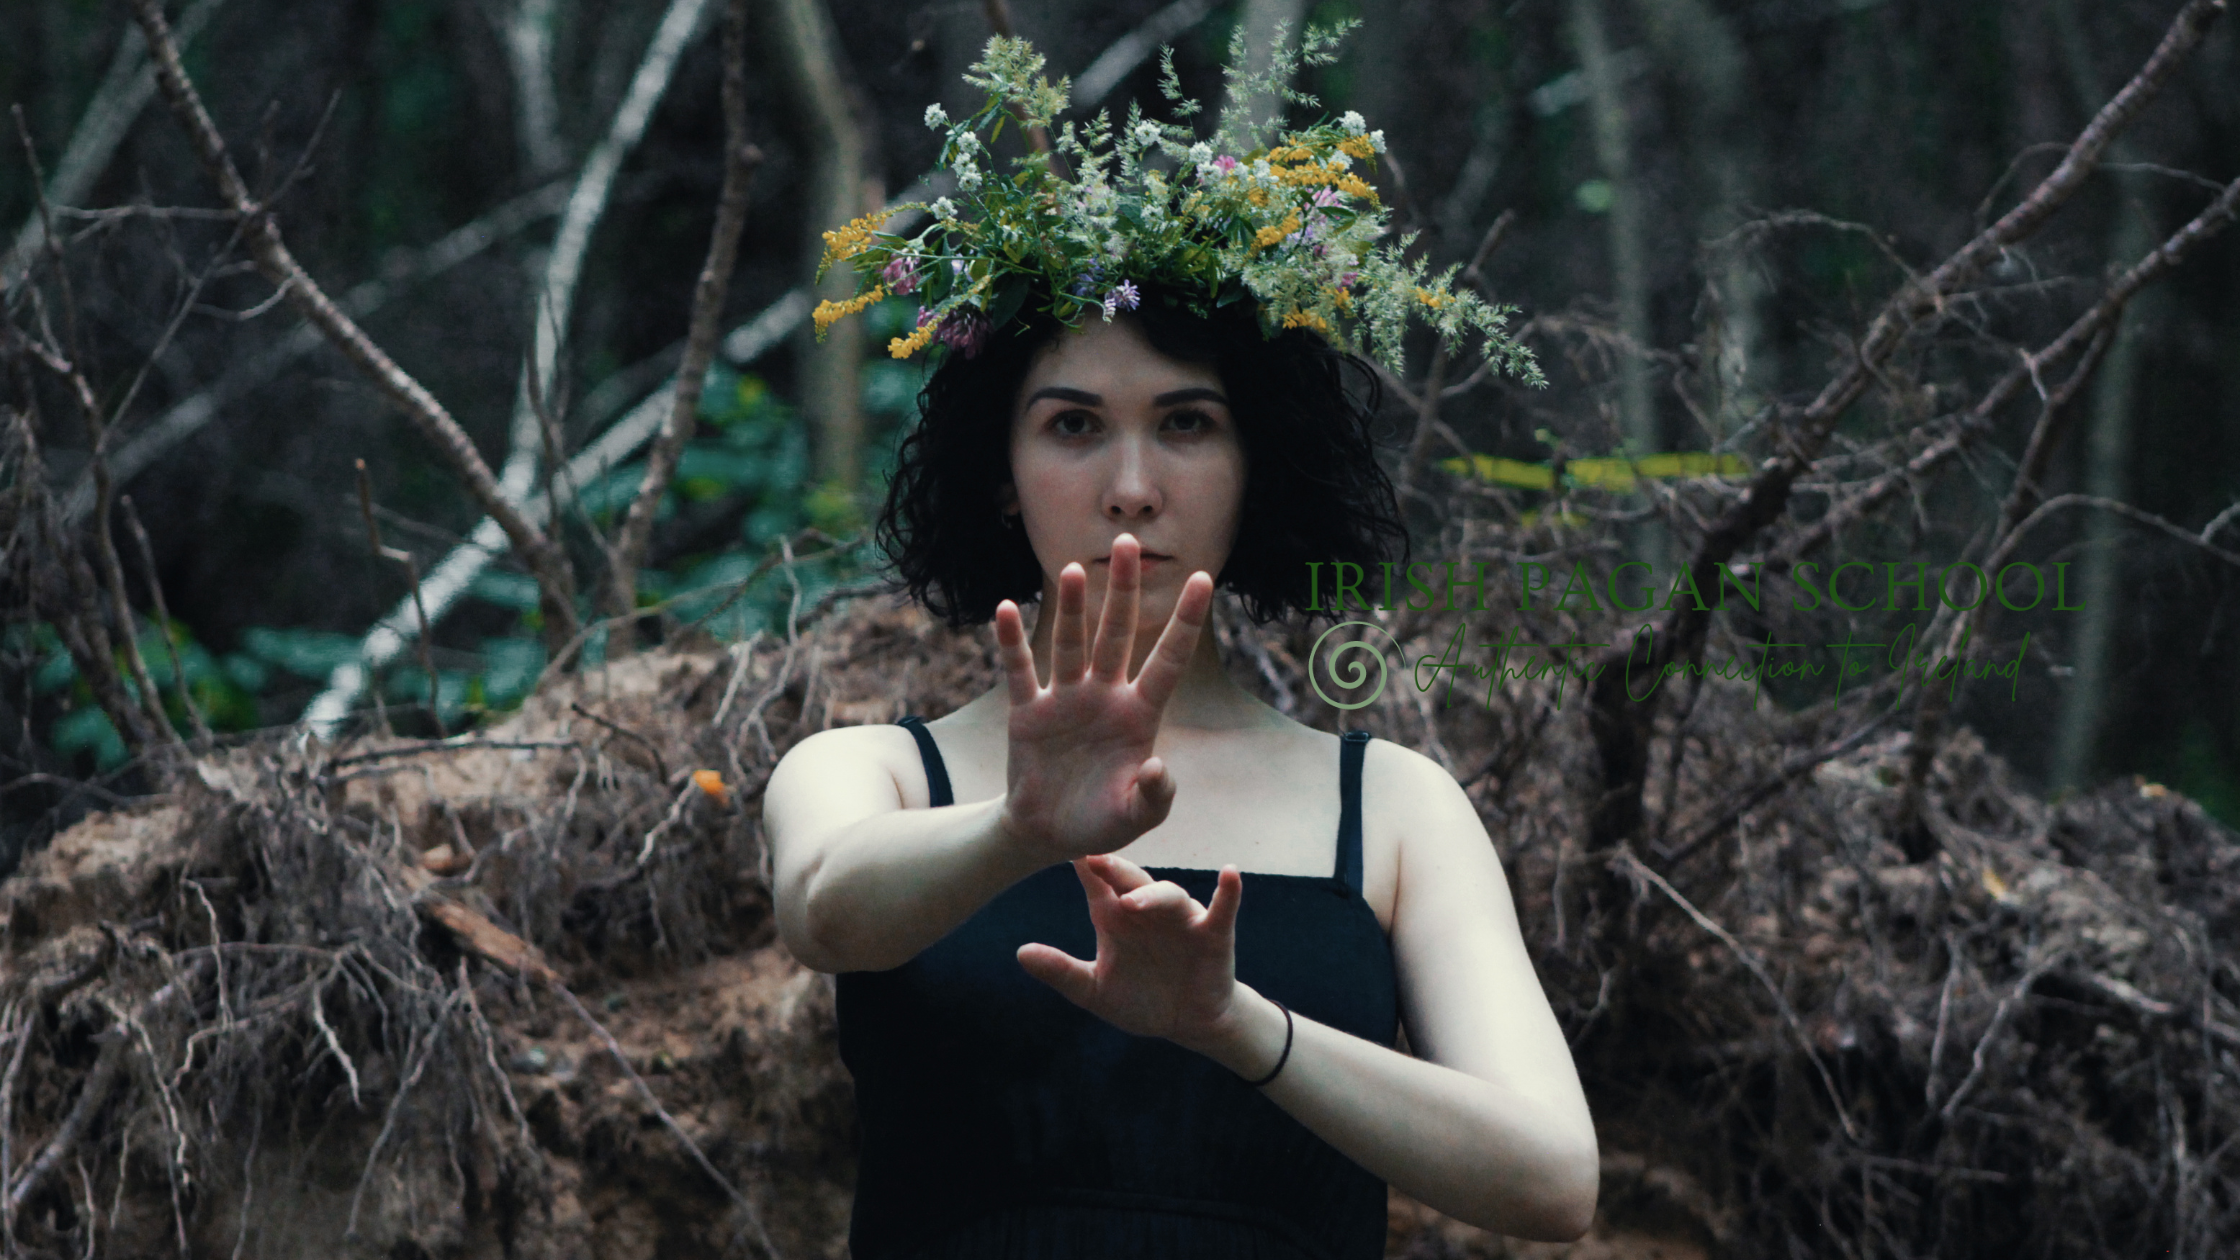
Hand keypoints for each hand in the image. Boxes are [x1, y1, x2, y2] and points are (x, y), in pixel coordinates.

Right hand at [994, 535, 1212, 861]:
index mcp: (1140, 716)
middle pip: (1117, 633)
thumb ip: (1155, 796)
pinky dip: (1012, 642)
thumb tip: (1157, 767)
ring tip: (1074, 569)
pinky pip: (1021, 671)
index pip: (1169, 660)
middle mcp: (1104, 696)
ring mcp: (1066, 700)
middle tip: (1129, 542)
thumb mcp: (1136, 818)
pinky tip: (1007, 608)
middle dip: (1124, 590)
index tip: (1205, 578)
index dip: (1186, 621)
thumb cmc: (1101, 823)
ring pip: (1070, 643)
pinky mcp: (1028, 713)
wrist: (1048, 835)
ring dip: (1071, 608)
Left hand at [1016, 853, 1247, 1048]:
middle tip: (1094, 860)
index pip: (1097, 885)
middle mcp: (1147, 911)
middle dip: (1114, 869)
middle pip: (1130, 882)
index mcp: (1115, 917)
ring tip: (1132, 902)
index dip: (1084, 868)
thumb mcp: (1094, 991)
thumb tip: (1019, 953)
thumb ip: (1061, 971)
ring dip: (1153, 895)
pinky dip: (1228, 892)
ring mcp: (1182, 919)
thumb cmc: (1139, 999)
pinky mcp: (1213, 934)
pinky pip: (1222, 908)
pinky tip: (1230, 873)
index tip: (1063, 849)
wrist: (1186, 1022)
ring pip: (1169, 896)